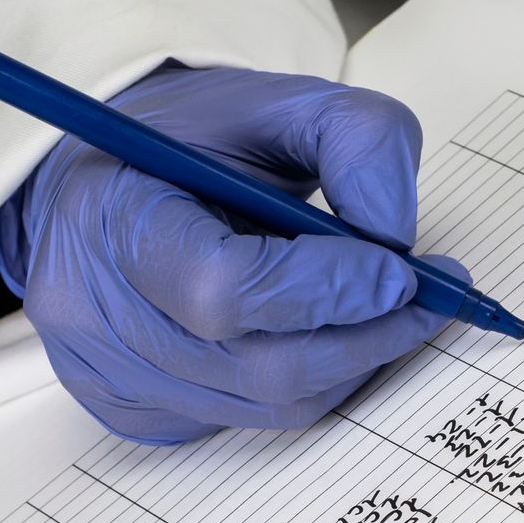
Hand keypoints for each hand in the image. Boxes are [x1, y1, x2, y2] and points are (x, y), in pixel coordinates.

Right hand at [0, 63, 458, 442]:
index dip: (327, 290)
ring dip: (350, 364)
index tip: (403, 271)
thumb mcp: (283, 102)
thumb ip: (358, 144)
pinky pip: (247, 421)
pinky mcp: (132, 411)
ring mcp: (106, 374)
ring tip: (389, 310)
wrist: (110, 180)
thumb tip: (399, 242)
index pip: (222, 289)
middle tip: (432, 300)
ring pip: (267, 406)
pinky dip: (308, 383)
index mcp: (113, 216)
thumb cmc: (194, 141)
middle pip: (258, 367)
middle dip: (366, 337)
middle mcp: (91, 310)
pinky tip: (322, 333)